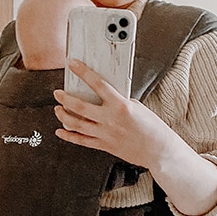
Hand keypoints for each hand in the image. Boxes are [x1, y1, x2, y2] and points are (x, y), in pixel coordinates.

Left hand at [53, 59, 170, 168]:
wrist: (159, 150)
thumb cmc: (153, 128)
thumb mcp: (137, 107)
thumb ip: (119, 101)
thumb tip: (104, 96)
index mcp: (120, 106)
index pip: (97, 84)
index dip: (83, 72)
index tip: (73, 64)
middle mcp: (110, 120)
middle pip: (80, 106)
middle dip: (65, 98)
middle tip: (58, 93)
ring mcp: (105, 134)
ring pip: (76, 124)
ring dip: (63, 115)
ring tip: (58, 109)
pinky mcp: (104, 146)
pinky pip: (81, 141)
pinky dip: (69, 136)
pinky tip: (61, 131)